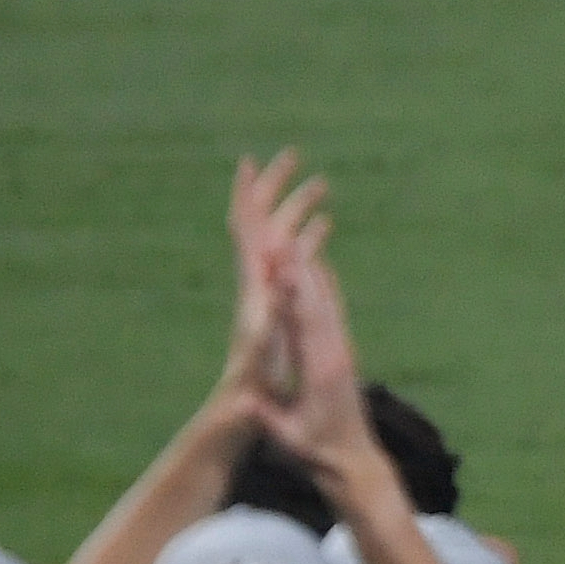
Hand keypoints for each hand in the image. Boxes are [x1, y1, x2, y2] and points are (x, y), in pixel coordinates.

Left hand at [222, 151, 326, 405]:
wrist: (239, 408)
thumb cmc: (253, 390)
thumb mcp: (261, 360)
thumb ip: (267, 330)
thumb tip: (274, 299)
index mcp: (253, 287)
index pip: (246, 229)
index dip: (247, 195)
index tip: (250, 161)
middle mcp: (257, 281)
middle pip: (263, 221)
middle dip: (276, 187)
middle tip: (293, 155)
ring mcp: (267, 289)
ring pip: (281, 236)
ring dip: (297, 207)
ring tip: (322, 183)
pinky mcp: (279, 301)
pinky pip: (293, 257)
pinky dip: (307, 236)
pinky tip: (325, 226)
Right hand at [243, 224, 391, 503]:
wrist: (354, 461)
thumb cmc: (317, 453)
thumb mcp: (290, 439)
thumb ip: (270, 417)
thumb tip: (244, 402)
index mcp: (321, 371)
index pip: (306, 325)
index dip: (295, 295)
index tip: (281, 268)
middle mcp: (337, 354)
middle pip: (319, 303)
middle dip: (302, 269)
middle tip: (284, 235)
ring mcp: (343, 351)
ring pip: (329, 302)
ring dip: (312, 271)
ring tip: (296, 237)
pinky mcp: (343, 353)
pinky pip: (333, 312)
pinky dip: (323, 287)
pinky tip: (315, 267)